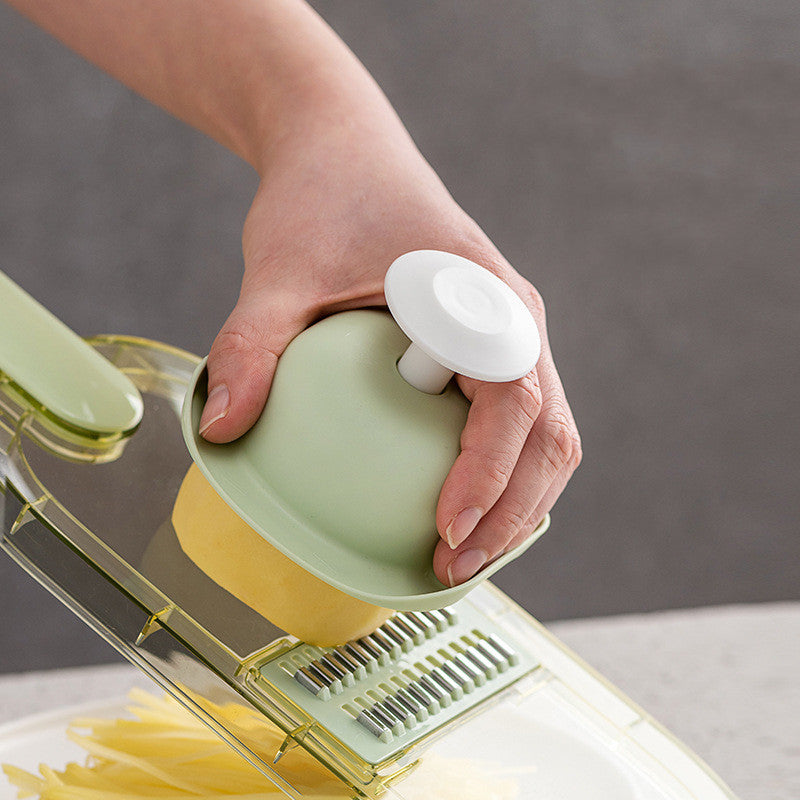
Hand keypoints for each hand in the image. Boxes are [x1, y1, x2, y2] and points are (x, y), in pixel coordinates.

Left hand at [199, 104, 580, 587]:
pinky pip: (518, 423)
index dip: (491, 475)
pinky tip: (456, 511)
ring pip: (547, 435)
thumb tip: (221, 432)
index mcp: (484, 297)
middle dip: (514, 513)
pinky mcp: (489, 348)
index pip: (514, 399)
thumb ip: (251, 345)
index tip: (446, 533)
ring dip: (516, 504)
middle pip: (551, 433)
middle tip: (449, 570)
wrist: (345, 149)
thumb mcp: (278, 269)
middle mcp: (515, 320)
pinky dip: (502, 476)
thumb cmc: (322, 200)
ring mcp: (510, 335)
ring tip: (458, 558)